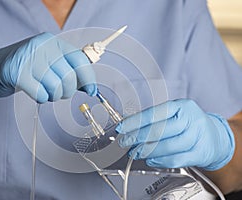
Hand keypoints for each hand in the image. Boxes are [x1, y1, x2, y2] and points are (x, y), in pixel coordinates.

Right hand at [0, 33, 96, 109]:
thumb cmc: (23, 69)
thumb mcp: (47, 63)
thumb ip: (67, 69)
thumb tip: (89, 85)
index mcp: (52, 42)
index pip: (79, 59)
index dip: (88, 78)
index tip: (92, 91)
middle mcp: (42, 46)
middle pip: (69, 76)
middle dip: (67, 91)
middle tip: (58, 93)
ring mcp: (28, 58)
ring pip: (56, 87)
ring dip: (53, 96)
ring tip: (45, 92)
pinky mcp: (15, 72)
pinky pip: (40, 94)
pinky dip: (40, 98)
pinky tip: (35, 93)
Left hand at [116, 99, 234, 170]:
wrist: (215, 137)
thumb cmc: (187, 124)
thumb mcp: (174, 114)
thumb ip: (154, 121)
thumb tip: (128, 129)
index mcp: (181, 106)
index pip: (153, 113)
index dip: (135, 122)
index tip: (121, 128)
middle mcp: (191, 119)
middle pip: (160, 130)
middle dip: (137, 137)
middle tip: (125, 143)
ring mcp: (197, 136)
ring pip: (168, 146)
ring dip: (147, 151)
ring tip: (135, 152)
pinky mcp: (200, 153)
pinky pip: (177, 159)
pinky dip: (160, 161)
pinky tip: (150, 159)